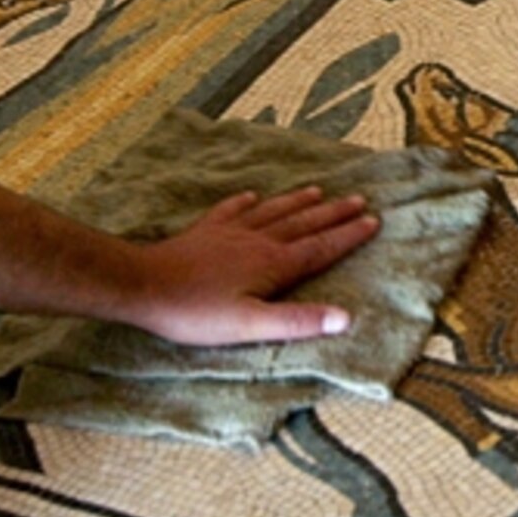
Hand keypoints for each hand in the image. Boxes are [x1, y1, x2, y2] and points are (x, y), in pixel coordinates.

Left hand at [119, 185, 379, 346]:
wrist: (144, 286)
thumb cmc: (196, 313)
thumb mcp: (251, 325)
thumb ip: (298, 321)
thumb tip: (346, 318)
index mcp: (273, 264)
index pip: (320, 248)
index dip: (348, 236)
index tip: (373, 221)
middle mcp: (257, 241)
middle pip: (303, 224)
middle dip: (333, 214)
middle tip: (359, 199)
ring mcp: (230, 233)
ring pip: (273, 212)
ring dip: (298, 202)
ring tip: (318, 191)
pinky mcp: (205, 232)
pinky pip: (232, 210)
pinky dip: (247, 202)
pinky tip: (252, 195)